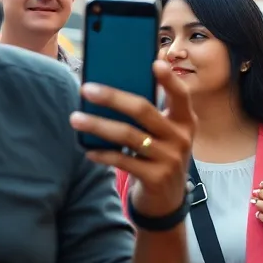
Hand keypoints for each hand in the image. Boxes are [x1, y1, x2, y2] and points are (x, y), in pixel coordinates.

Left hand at [71, 61, 195, 216]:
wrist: (167, 200)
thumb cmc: (159, 156)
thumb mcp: (165, 134)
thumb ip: (149, 114)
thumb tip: (113, 88)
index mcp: (185, 120)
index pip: (181, 95)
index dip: (169, 79)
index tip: (154, 62)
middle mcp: (181, 137)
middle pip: (143, 110)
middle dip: (113, 98)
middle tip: (87, 89)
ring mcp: (170, 158)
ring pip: (129, 135)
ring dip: (99, 125)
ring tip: (76, 118)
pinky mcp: (156, 177)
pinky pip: (123, 161)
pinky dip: (103, 154)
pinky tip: (88, 150)